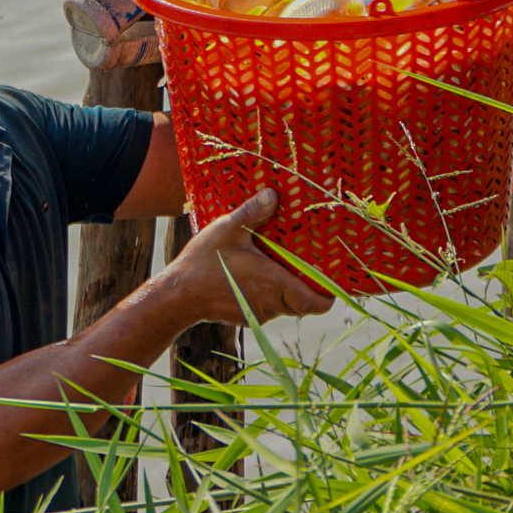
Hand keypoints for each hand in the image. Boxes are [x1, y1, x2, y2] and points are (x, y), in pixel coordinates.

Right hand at [164, 189, 332, 323]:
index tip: (335, 284)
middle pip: (302, 304)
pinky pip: (267, 308)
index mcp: (273, 282)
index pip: (314, 303)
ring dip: (287, 291)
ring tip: (282, 267)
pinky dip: (269, 296)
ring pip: (285, 306)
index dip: (329, 297)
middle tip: (310, 267)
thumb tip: (273, 194)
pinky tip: (257, 277)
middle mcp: (270, 303)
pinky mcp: (246, 318)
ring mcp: (258, 313)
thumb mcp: (227, 229)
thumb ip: (252, 212)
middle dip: (309, 289)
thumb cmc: (204, 262)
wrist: (177, 296)